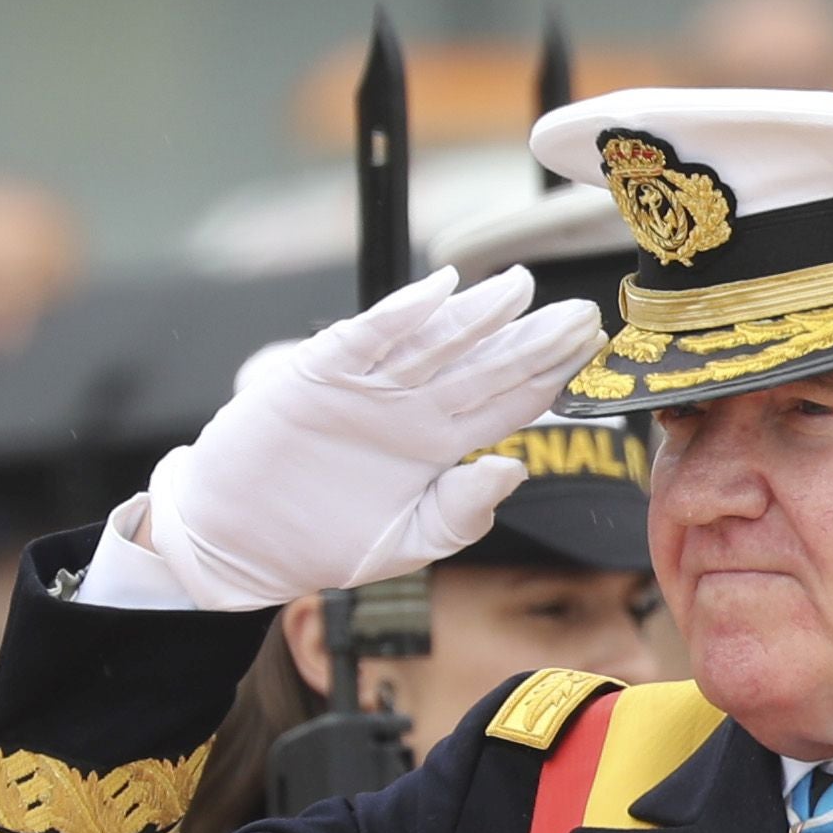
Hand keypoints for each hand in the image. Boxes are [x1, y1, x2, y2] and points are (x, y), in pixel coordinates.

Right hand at [128, 268, 606, 613]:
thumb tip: (515, 468)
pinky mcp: (322, 374)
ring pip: (437, 341)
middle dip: (535, 338)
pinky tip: (441, 290)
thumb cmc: (321, 543)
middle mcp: (414, 408)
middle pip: (487, 364)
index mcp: (440, 446)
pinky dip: (404, 312)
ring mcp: (371, 387)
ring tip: (522, 288)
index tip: (594, 353)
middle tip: (581, 311)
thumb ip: (460, 513)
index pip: (511, 403)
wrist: (238, 541)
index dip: (552, 376)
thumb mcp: (404, 544)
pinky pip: (370, 336)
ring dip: (479, 314)